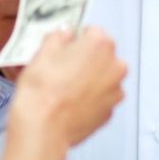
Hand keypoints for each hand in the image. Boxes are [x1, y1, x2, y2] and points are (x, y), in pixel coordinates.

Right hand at [12, 27, 126, 149]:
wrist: (43, 128)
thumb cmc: (43, 89)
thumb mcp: (43, 51)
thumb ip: (58, 36)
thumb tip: (65, 34)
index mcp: (100, 44)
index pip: (92, 31)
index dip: (76, 38)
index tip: (65, 46)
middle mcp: (114, 66)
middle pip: (102, 55)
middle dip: (87, 58)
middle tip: (64, 67)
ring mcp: (115, 91)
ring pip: (103, 77)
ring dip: (90, 78)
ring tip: (66, 87)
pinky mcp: (110, 113)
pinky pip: (102, 98)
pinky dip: (91, 98)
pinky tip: (71, 102)